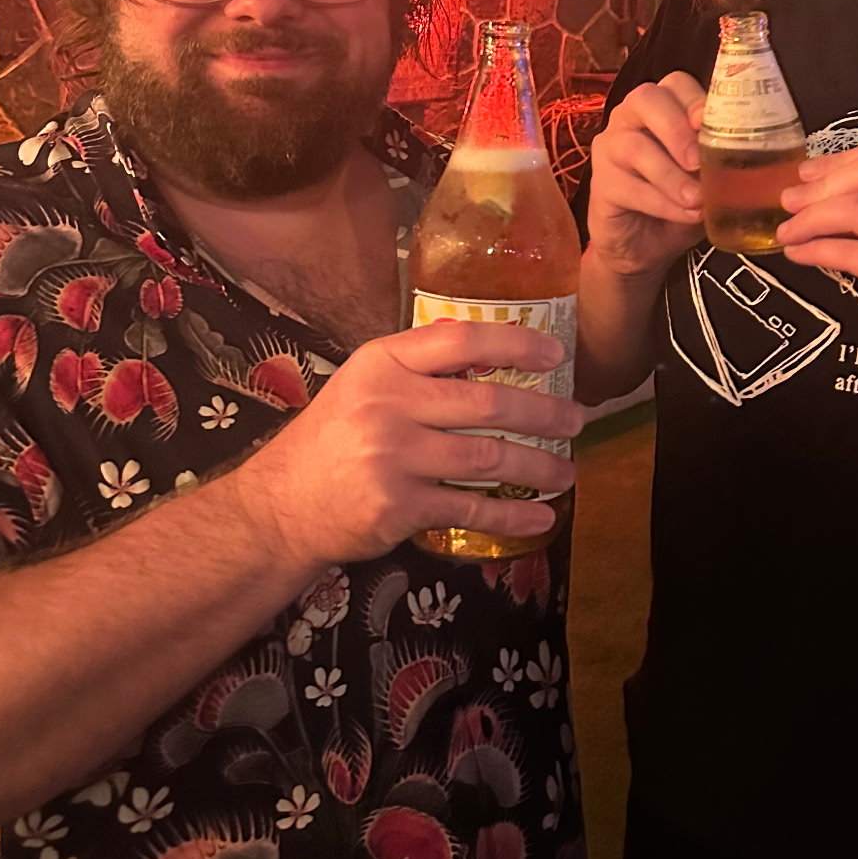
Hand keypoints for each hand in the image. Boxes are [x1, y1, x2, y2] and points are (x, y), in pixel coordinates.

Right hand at [230, 322, 581, 565]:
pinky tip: (540, 518)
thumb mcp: (363, 385)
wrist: (280, 506)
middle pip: (487, 403)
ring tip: (566, 471)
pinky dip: (512, 516)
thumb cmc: (331, 440)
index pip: (460, 340)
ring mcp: (394, 456)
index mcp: (382, 363)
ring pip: (487, 458)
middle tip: (577, 420)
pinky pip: (471, 509)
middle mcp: (388, 403)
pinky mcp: (398, 506)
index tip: (555, 355)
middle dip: (543, 414)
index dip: (514, 344)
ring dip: (538, 466)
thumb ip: (417, 369)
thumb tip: (489, 354)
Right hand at [586, 72, 706, 280]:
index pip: (676, 83)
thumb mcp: (708, 176)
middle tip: (699, 162)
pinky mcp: (600, 183)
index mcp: (663, 106)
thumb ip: (720, 159)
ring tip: (698, 199)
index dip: (694, 99)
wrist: (645, 247)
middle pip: (645, 99)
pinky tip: (685, 215)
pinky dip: (662, 202)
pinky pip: (628, 187)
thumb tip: (747, 157)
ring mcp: (610, 147)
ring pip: (634, 146)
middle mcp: (631, 117)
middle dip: (676, 129)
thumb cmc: (682, 200)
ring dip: (671, 175)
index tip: (710, 124)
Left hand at [777, 141, 857, 425]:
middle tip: (790, 201)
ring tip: (788, 231)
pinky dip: (816, 249)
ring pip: (857, 207)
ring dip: (811, 217)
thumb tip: (821, 194)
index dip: (839, 159)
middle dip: (821, 184)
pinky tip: (799, 254)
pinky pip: (851, 251)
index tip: (809, 174)